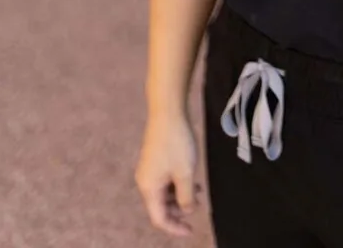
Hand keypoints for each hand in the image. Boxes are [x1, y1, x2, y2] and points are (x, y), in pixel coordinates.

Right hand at [134, 111, 202, 236]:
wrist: (167, 111)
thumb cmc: (176, 143)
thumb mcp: (185, 173)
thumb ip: (186, 196)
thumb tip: (187, 210)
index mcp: (148, 188)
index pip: (159, 218)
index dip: (175, 228)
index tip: (191, 231)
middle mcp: (145, 181)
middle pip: (160, 206)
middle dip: (178, 211)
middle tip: (197, 207)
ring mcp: (149, 169)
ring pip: (163, 192)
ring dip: (179, 196)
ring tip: (197, 191)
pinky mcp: (154, 158)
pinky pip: (165, 179)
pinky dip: (177, 184)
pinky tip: (191, 179)